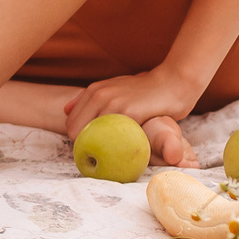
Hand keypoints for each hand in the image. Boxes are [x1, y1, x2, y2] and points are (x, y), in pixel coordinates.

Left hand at [63, 68, 201, 167]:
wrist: (173, 82)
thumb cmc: (145, 89)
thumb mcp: (114, 87)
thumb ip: (90, 98)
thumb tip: (65, 110)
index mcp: (94, 91)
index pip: (70, 124)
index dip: (80, 140)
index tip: (94, 148)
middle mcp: (99, 96)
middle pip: (75, 133)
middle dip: (84, 147)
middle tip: (101, 156)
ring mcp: (113, 104)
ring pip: (90, 138)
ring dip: (98, 151)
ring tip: (111, 157)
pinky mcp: (129, 114)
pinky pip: (114, 139)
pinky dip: (117, 150)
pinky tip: (125, 154)